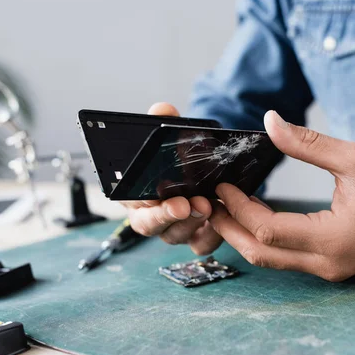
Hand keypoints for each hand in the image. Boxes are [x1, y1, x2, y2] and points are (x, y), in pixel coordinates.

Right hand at [123, 103, 222, 254]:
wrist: (199, 167)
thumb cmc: (176, 156)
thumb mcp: (169, 136)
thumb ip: (162, 122)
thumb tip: (163, 109)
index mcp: (134, 193)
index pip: (131, 201)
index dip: (142, 200)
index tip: (157, 190)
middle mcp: (150, 215)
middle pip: (150, 224)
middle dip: (168, 215)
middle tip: (185, 204)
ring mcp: (173, 229)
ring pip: (176, 235)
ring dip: (192, 222)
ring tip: (208, 205)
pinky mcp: (195, 238)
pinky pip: (201, 245)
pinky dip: (212, 235)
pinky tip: (223, 219)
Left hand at [209, 110, 354, 281]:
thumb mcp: (354, 158)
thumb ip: (307, 143)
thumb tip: (269, 122)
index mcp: (332, 238)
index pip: (267, 229)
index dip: (238, 207)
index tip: (222, 184)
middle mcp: (327, 263)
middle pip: (261, 254)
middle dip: (230, 229)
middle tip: (210, 203)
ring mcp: (330, 272)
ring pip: (272, 261)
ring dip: (246, 237)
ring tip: (227, 209)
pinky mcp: (333, 269)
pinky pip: (289, 259)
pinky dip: (268, 241)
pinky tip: (258, 217)